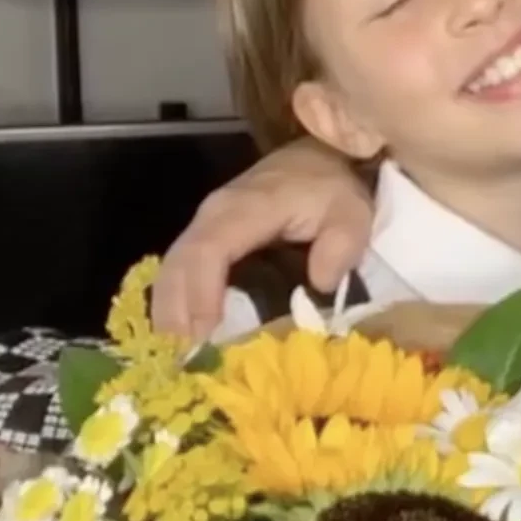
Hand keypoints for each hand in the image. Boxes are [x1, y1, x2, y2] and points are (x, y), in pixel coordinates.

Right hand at [150, 139, 375, 339]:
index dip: (200, 294)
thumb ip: (339, 246)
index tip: (203, 336)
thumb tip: (319, 284)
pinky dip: (176, 301)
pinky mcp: (208, 232)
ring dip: (169, 312)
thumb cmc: (335, 189)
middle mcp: (213, 213)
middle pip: (177, 265)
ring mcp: (206, 222)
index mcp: (244, 209)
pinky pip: (180, 267)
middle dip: (175, 314)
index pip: (207, 252)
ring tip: (178, 356)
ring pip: (171, 268)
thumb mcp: (351, 213)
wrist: (322, 159)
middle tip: (183, 360)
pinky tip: (182, 333)